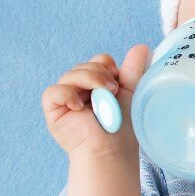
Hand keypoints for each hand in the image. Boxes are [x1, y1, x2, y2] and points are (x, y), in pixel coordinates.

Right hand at [42, 44, 151, 160]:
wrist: (113, 149)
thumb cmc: (122, 125)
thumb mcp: (130, 93)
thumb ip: (133, 70)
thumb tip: (141, 46)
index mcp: (96, 85)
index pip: (96, 61)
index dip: (106, 64)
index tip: (117, 78)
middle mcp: (79, 90)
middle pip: (83, 65)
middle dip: (99, 73)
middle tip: (112, 90)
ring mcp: (65, 100)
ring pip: (69, 75)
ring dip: (88, 80)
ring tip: (102, 96)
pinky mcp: (53, 111)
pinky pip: (52, 92)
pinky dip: (66, 94)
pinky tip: (79, 106)